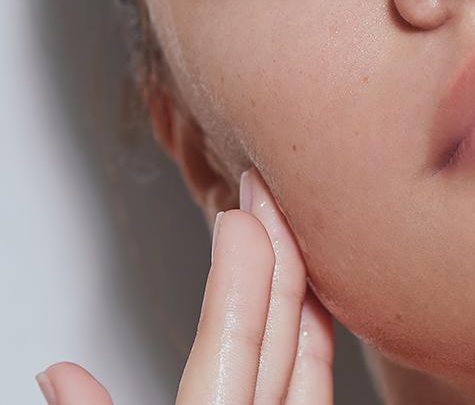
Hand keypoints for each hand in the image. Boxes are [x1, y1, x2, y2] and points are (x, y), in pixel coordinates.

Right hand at [36, 169, 334, 403]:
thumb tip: (59, 374)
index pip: (232, 342)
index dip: (239, 273)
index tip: (237, 215)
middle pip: (280, 335)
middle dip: (275, 253)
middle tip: (262, 189)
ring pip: (311, 358)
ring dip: (299, 287)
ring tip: (287, 229)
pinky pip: (315, 390)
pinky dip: (312, 342)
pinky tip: (311, 309)